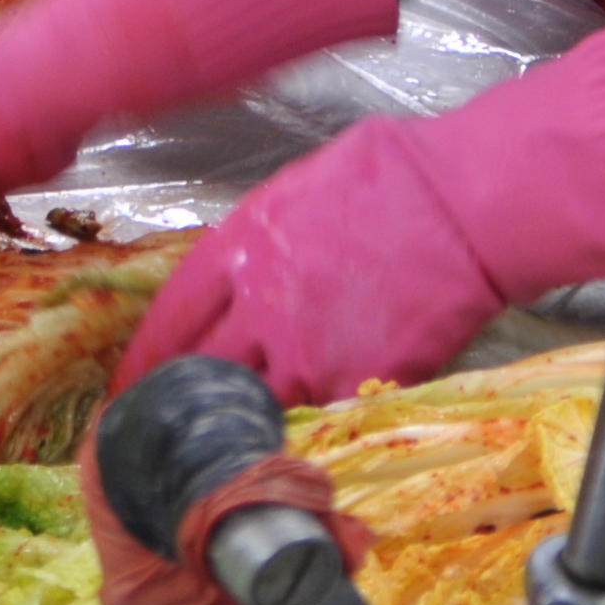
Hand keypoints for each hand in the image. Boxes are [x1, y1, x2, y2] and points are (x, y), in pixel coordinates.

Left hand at [120, 121, 503, 403]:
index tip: (136, 375)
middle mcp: (264, 304)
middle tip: (172, 419)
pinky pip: (318, 416)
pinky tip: (307, 429)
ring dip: (246, 414)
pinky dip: (310, 423)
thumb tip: (255, 253)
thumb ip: (267, 229)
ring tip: (237, 432)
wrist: (468, 206)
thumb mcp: (306, 181)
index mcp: (244, 244)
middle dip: (182, 397)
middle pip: (202, 368)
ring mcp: (310, 351)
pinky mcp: (358, 383)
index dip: (149, 351)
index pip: (174, 312)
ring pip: (256, 402)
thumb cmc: (400, 172)